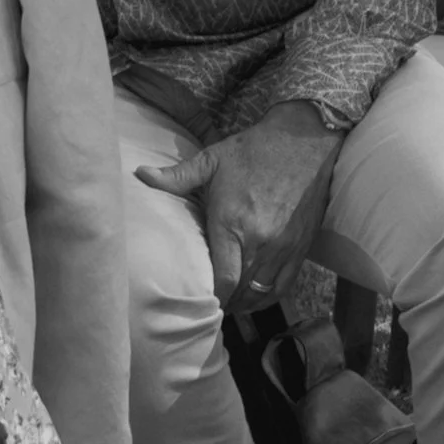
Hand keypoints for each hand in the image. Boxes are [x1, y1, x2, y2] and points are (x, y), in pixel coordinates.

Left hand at [137, 102, 339, 314]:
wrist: (303, 138)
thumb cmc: (254, 150)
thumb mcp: (212, 160)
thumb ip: (177, 176)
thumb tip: (140, 175)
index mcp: (233, 221)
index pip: (223, 277)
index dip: (211, 296)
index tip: (197, 300)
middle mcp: (261, 239)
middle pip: (241, 289)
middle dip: (224, 301)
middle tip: (208, 304)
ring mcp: (284, 246)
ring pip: (261, 291)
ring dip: (244, 302)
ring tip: (229, 303)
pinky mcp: (301, 246)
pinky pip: (283, 285)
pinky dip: (267, 297)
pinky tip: (254, 296)